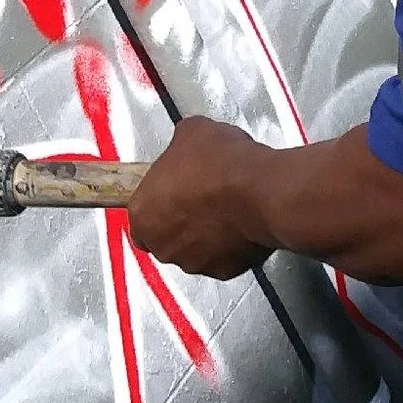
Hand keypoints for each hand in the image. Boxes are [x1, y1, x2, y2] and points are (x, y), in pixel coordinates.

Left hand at [128, 116, 274, 278]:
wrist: (260, 190)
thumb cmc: (222, 166)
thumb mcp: (191, 132)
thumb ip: (179, 146)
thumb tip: (188, 144)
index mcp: (143, 213)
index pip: (141, 215)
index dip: (159, 201)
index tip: (173, 190)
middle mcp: (162, 244)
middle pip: (164, 236)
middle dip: (181, 220)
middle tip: (201, 197)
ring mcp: (192, 262)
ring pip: (193, 250)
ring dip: (204, 234)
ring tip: (224, 207)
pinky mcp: (223, 271)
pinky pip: (223, 258)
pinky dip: (230, 245)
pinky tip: (240, 221)